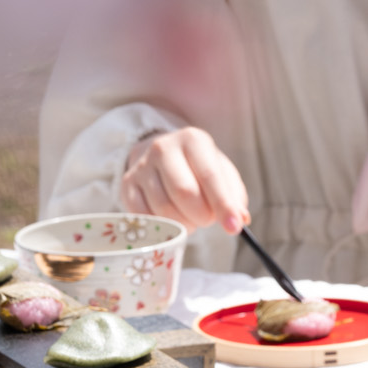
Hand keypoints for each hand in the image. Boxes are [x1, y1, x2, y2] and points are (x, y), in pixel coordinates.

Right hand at [121, 127, 249, 233]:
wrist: (162, 156)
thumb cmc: (198, 168)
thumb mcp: (221, 174)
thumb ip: (234, 197)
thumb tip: (240, 220)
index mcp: (192, 140)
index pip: (209, 176)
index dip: (223, 205)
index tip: (233, 228)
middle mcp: (163, 148)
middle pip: (184, 193)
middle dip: (202, 216)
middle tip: (207, 220)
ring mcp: (141, 166)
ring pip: (164, 209)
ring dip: (184, 225)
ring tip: (190, 219)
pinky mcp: (127, 185)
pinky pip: (145, 218)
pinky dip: (163, 228)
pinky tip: (172, 221)